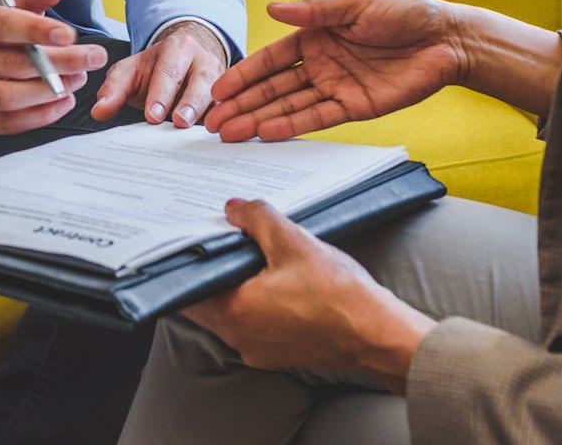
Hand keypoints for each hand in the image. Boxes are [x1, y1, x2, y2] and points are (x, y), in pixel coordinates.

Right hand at [0, 0, 107, 133]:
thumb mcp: (7, 10)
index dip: (35, 29)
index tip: (70, 34)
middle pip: (11, 64)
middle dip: (59, 62)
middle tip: (92, 58)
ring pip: (8, 97)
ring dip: (50, 90)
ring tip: (78, 79)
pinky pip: (6, 123)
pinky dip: (39, 115)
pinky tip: (62, 101)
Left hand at [92, 18, 227, 127]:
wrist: (189, 56)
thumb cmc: (156, 69)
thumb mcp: (132, 71)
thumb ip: (114, 89)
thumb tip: (99, 111)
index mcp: (177, 48)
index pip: (168, 71)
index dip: (160, 94)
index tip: (152, 115)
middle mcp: (203, 60)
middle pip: (200, 81)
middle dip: (189, 102)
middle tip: (179, 122)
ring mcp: (221, 79)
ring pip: (220, 95)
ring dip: (211, 114)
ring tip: (204, 131)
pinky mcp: (231, 97)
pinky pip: (230, 110)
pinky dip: (226, 123)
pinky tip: (221, 137)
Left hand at [184, 198, 434, 388]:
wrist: (378, 336)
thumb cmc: (338, 295)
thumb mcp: (293, 242)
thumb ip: (256, 220)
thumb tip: (232, 209)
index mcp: (233, 314)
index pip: (186, 290)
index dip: (183, 263)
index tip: (184, 240)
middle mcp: (239, 339)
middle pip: (205, 302)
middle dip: (209, 271)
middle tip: (216, 240)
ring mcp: (259, 350)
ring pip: (229, 313)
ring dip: (232, 286)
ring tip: (246, 253)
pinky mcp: (279, 353)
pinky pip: (253, 324)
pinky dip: (254, 303)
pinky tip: (272, 279)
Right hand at [204, 0, 466, 142]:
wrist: (446, 38)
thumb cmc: (405, 13)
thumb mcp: (355, 5)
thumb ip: (314, 11)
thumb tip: (273, 8)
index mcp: (316, 36)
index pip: (271, 60)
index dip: (244, 75)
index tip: (219, 90)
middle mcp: (320, 64)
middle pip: (273, 88)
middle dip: (242, 105)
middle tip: (213, 123)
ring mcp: (336, 87)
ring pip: (288, 106)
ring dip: (259, 119)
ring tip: (230, 134)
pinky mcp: (355, 107)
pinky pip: (317, 118)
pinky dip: (292, 125)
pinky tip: (267, 132)